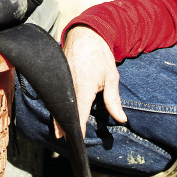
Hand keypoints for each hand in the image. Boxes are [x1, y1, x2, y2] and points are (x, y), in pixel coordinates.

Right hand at [58, 25, 125, 139]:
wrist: (86, 35)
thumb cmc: (100, 56)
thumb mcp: (111, 78)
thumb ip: (114, 101)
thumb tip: (121, 119)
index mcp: (83, 87)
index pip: (79, 114)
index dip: (78, 129)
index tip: (78, 142)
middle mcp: (69, 85)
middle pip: (64, 112)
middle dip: (64, 127)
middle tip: (64, 141)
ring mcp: (61, 81)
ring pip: (57, 104)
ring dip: (58, 118)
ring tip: (59, 133)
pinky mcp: (57, 76)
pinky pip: (55, 95)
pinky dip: (56, 105)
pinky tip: (57, 114)